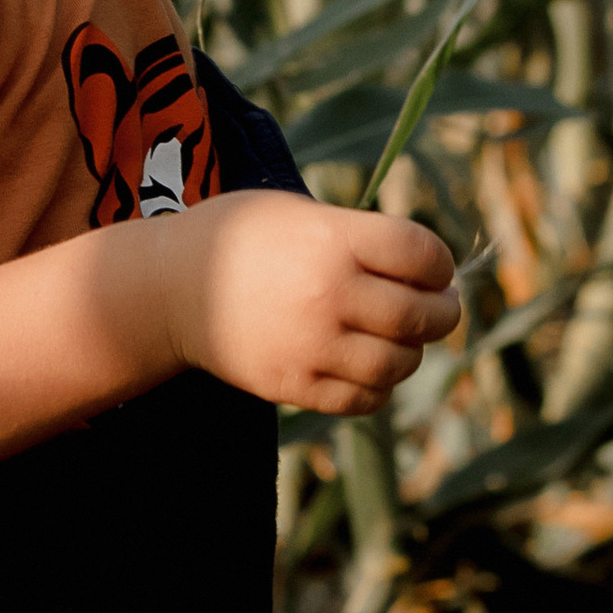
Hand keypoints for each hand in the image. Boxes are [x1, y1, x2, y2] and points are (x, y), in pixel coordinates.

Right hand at [160, 194, 459, 413]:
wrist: (169, 289)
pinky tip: (368, 366)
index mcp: (333, 240)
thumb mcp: (301, 214)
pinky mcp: (294, 386)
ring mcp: (312, 346)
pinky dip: (379, 386)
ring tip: (398, 338)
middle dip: (443, 312)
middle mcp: (328, 294)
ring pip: (400, 363)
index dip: (442, 265)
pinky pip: (365, 398)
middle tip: (441, 308)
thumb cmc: (240, 240)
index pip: (424, 256)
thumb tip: (429, 273)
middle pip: (422, 316)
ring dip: (411, 352)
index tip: (437, 270)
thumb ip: (362, 238)